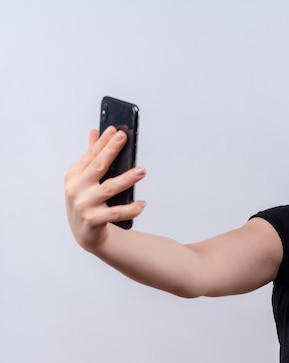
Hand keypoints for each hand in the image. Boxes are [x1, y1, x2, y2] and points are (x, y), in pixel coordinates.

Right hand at [64, 127, 146, 250]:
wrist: (85, 233)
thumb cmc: (87, 200)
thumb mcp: (84, 179)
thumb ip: (91, 156)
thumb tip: (94, 131)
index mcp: (73, 175)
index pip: (90, 155)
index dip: (103, 142)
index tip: (115, 129)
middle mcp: (76, 189)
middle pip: (98, 166)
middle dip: (111, 150)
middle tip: (124, 137)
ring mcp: (84, 205)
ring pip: (109, 188)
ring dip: (126, 178)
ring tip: (142, 171)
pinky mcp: (94, 220)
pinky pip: (116, 213)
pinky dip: (131, 209)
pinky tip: (142, 203)